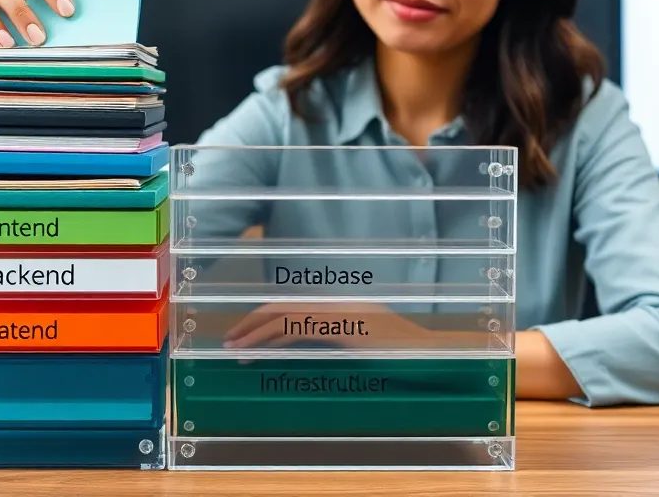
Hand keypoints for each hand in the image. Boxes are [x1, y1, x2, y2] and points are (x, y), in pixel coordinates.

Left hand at [222, 302, 437, 349]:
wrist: (429, 354)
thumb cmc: (401, 355)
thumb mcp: (364, 345)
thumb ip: (339, 339)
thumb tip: (310, 348)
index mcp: (339, 305)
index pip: (291, 305)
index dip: (262, 317)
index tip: (243, 332)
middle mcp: (335, 303)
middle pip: (279, 306)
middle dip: (250, 322)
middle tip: (228, 339)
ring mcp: (338, 312)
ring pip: (282, 318)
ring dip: (254, 334)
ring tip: (234, 350)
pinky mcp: (340, 327)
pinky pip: (297, 331)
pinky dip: (271, 341)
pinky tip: (257, 354)